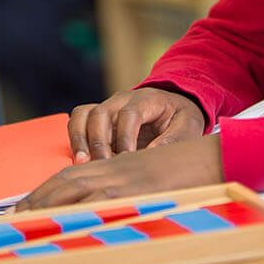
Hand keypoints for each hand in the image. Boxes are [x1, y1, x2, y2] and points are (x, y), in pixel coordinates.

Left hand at [16, 135, 223, 210]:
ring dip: (49, 204)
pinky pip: (103, 198)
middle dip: (38, 199)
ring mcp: (122, 178)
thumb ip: (121, 188)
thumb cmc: (180, 170)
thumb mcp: (144, 178)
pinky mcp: (136, 187)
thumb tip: (98, 211)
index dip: (44, 192)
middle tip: (14, 217)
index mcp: (111, 167)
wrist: (208, 156)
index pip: (68, 177)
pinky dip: (81, 208)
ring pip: (76, 187)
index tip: (23, 208)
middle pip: (64, 181)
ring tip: (27, 220)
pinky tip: (65, 220)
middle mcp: (111, 169)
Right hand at [68, 87, 205, 162]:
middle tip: (102, 165)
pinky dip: (75, 138)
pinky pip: (77, 120)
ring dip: (80, 139)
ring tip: (81, 163)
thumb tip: (151, 155)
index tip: (126, 158)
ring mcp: (107, 107)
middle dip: (98, 141)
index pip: (129, 113)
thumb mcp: (188, 126)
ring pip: (83, 115)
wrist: (172, 106)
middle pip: (101, 113)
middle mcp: (121, 99)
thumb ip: (173, 139)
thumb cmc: (180, 118)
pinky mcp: (97, 117)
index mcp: (146, 99)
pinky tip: (80, 159)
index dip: (125, 136)